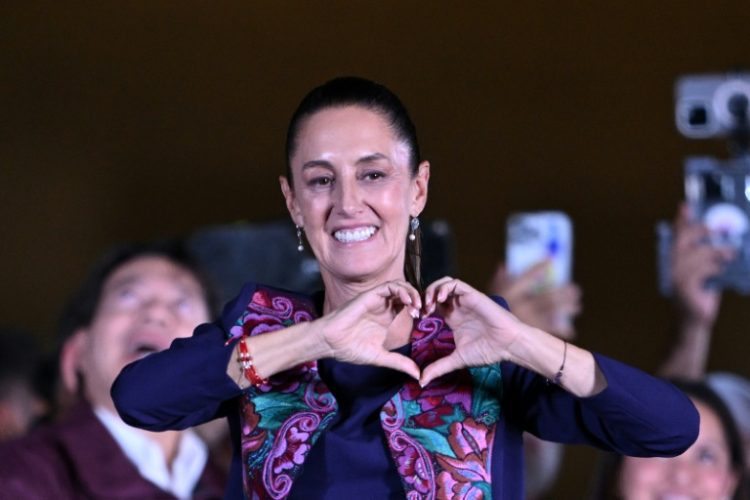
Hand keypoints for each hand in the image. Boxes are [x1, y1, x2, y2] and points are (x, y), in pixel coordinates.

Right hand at [319, 280, 420, 379]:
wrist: (331, 343)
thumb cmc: (351, 349)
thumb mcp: (381, 357)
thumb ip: (400, 362)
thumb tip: (418, 375)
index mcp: (388, 319)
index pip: (409, 308)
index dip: (420, 311)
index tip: (426, 321)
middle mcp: (384, 307)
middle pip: (408, 294)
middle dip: (420, 300)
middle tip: (425, 312)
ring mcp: (378, 300)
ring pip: (401, 286)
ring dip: (412, 293)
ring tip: (417, 306)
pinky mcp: (370, 295)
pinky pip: (389, 286)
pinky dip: (401, 290)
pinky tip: (407, 301)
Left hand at [420, 277, 528, 385]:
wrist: (508, 345)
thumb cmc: (488, 351)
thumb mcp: (457, 359)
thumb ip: (439, 367)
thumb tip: (422, 381)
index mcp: (453, 318)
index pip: (432, 305)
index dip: (422, 309)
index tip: (416, 319)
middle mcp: (458, 306)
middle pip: (435, 291)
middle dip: (423, 297)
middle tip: (419, 311)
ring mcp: (465, 299)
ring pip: (444, 284)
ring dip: (432, 290)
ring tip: (429, 304)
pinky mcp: (473, 294)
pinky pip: (455, 284)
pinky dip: (444, 288)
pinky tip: (440, 300)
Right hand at [489, 261, 580, 339]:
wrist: (491, 341)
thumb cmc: (493, 316)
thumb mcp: (494, 298)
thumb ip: (500, 282)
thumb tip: (503, 266)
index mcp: (510, 297)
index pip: (526, 279)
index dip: (537, 269)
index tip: (549, 260)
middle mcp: (521, 309)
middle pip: (545, 298)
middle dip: (561, 293)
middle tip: (575, 290)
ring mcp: (528, 322)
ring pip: (551, 313)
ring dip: (566, 309)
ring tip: (577, 306)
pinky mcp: (533, 335)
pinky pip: (550, 332)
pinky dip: (562, 330)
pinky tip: (571, 330)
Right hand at [671, 203, 732, 326]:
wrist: (694, 323)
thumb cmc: (701, 296)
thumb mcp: (705, 271)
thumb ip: (707, 256)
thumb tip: (720, 236)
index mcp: (672, 261)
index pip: (675, 236)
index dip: (681, 220)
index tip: (685, 205)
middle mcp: (670, 267)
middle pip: (683, 241)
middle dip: (699, 231)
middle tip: (714, 228)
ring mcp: (676, 278)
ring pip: (697, 255)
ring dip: (716, 252)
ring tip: (729, 253)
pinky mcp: (685, 288)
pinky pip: (702, 270)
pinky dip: (715, 267)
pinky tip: (721, 269)